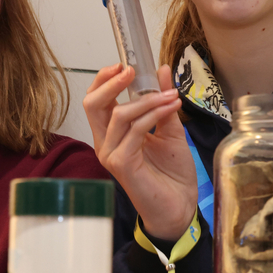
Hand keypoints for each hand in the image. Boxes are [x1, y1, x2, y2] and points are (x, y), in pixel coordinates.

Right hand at [83, 63, 197, 239]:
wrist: (180, 207)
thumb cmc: (172, 174)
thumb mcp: (170, 131)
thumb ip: (162, 103)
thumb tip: (162, 70)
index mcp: (112, 134)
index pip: (96, 101)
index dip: (105, 80)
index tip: (125, 65)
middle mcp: (106, 143)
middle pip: (92, 104)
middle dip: (111, 83)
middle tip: (133, 71)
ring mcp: (111, 155)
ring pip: (118, 115)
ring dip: (147, 100)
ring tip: (170, 95)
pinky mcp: (122, 165)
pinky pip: (134, 131)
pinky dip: (153, 114)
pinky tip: (170, 106)